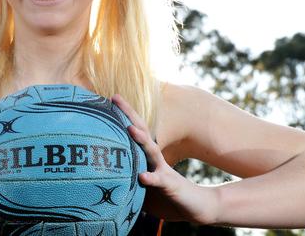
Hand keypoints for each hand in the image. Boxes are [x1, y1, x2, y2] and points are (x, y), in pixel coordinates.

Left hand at [112, 94, 219, 224]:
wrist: (198, 206)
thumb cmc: (167, 195)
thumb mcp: (143, 185)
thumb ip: (127, 180)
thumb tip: (105, 179)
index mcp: (147, 156)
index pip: (134, 131)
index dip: (122, 116)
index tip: (109, 98)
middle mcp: (155, 159)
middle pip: (141, 132)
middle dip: (129, 114)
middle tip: (115, 97)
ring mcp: (163, 170)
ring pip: (151, 152)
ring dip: (141, 140)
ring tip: (129, 129)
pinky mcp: (170, 186)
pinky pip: (159, 181)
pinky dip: (151, 178)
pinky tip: (142, 176)